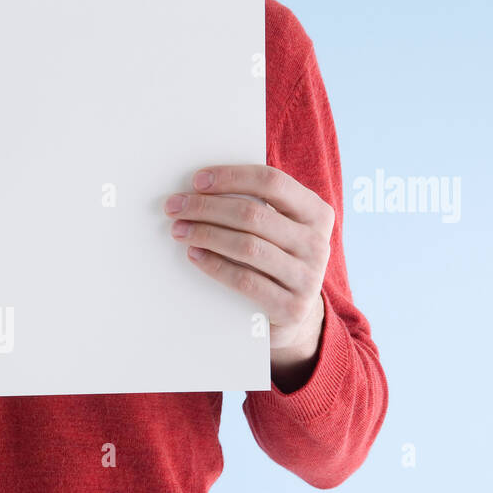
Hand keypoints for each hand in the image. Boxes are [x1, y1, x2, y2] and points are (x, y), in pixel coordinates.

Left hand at [165, 165, 332, 388]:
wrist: (295, 315)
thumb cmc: (276, 260)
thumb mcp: (278, 229)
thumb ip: (256, 207)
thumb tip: (201, 188)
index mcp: (317, 213)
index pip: (272, 183)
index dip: (232, 177)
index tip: (197, 181)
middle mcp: (317, 243)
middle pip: (254, 215)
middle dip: (207, 208)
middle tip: (175, 207)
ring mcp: (307, 277)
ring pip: (247, 246)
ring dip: (206, 234)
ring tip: (179, 230)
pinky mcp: (291, 306)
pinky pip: (245, 280)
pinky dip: (214, 265)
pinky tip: (194, 254)